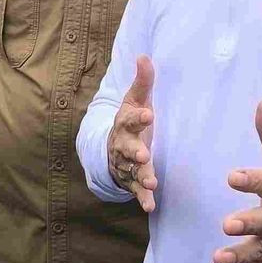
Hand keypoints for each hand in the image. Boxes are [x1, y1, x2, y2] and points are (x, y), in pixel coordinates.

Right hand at [106, 56, 157, 212]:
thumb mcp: (135, 100)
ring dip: (141, 176)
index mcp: (125, 124)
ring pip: (132, 171)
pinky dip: (143, 199)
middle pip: (127, 148)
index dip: (139, 118)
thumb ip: (143, 81)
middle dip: (135, 151)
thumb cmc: (129, 120)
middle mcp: (123, 145)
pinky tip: (150, 206)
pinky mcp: (132, 180)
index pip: (131, 120)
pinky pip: (136, 191)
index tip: (148, 115)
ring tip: (151, 181)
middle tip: (144, 154)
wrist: (110, 147)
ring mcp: (126, 164)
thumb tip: (144, 56)